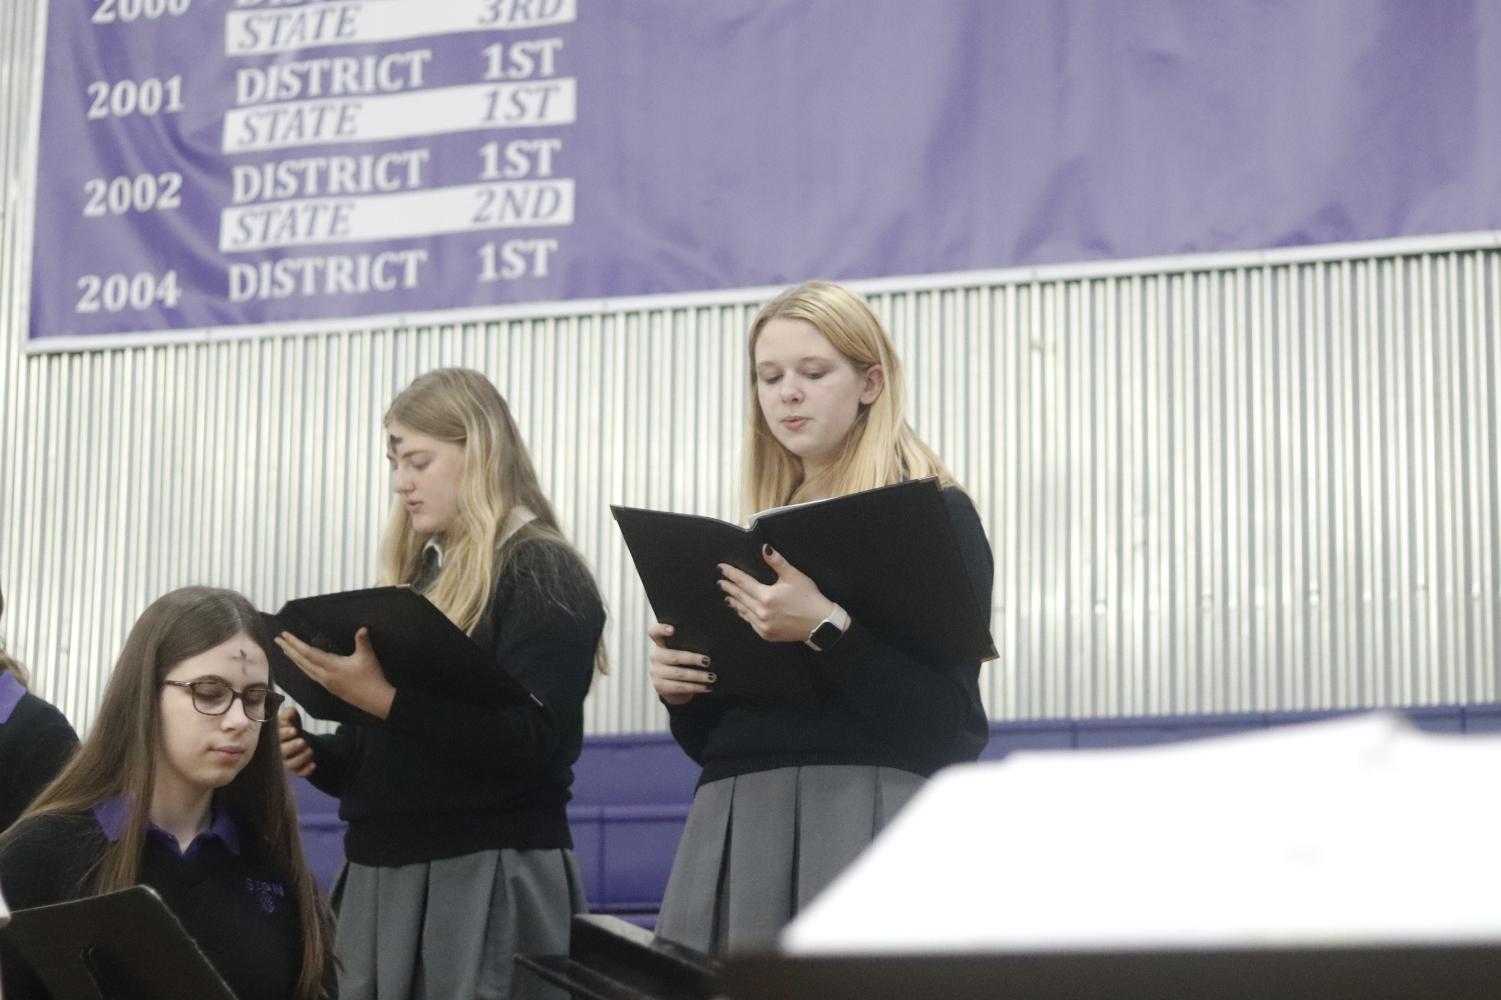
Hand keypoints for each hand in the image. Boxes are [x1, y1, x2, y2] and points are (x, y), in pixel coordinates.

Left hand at [274, 628, 396, 720]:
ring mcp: (326, 683)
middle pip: (302, 661)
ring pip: (305, 669)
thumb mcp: (368, 657)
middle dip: (289, 649)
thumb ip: (362, 641)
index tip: (284, 635)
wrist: (375, 700)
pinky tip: (302, 665)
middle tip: (277, 640)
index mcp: (331, 666)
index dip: (295, 643)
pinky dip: (302, 667)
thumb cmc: (371, 677)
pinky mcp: (330, 687)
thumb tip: (362, 628)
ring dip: (294, 658)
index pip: (308, 653)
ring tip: (285, 650)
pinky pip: (310, 675)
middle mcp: (324, 675)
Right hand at [278, 705, 315, 777]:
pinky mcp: (296, 770)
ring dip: (301, 758)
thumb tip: (290, 712)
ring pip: (291, 765)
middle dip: (292, 747)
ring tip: (310, 749)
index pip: (275, 737)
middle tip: (302, 741)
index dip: (284, 734)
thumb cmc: (290, 727)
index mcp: (274, 739)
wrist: (297, 740)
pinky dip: (307, 770)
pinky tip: (314, 764)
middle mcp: (278, 752)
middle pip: (282, 752)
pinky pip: (300, 774)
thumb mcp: (289, 719)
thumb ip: (289, 714)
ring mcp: (287, 762)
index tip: (294, 730)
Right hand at [648, 622, 713, 704]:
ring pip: (679, 674)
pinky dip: (695, 687)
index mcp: (661, 644)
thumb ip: (689, 646)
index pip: (655, 632)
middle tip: (707, 661)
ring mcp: (656, 672)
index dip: (662, 630)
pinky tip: (706, 687)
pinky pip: (679, 687)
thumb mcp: (682, 652)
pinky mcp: (660, 686)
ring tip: (712, 677)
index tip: (673, 629)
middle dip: (693, 659)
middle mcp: (655, 656)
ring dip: (698, 676)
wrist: (672, 688)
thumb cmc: (682, 664)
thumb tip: (711, 646)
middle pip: (674, 656)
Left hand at [718, 546, 834, 643]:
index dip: (732, 574)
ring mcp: (763, 625)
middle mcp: (761, 612)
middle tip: (721, 582)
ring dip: (735, 602)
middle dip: (730, 588)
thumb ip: (777, 562)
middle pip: (741, 597)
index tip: (721, 569)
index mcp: (766, 596)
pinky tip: (742, 611)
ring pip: (743, 611)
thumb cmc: (809, 598)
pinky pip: (751, 623)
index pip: (743, 582)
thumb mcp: (794, 576)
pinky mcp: (767, 634)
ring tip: (728, 597)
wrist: (820, 624)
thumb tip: (765, 548)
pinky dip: (745, 615)